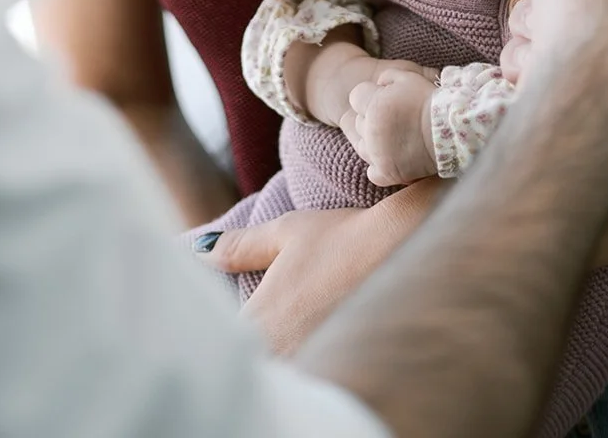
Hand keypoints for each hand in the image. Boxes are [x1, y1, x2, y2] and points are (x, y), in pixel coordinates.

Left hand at [202, 186, 440, 353]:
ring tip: (291, 333)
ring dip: (279, 359)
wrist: (408, 249)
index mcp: (261, 322)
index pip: (223, 343)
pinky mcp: (344, 370)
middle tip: (258, 330)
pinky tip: (314, 344)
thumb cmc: (344, 237)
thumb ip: (238, 247)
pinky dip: (307, 363)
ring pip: (283, 372)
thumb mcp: (287, 233)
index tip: (222, 321)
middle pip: (253, 364)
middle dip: (248, 352)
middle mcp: (284, 354)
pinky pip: (313, 375)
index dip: (218, 335)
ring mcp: (315, 365)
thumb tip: (199, 251)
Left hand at [343, 65, 439, 186]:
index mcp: (375, 105)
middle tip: (394, 117)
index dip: (369, 95)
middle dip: (371, 117)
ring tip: (394, 136)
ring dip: (373, 140)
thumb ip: (387, 77)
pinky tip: (390, 157)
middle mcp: (372, 130)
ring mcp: (379, 153)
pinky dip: (379, 166)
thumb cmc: (430, 101)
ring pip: (362, 146)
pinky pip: (372, 172)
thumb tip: (379, 84)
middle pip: (358, 121)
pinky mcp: (388, 173)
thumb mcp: (408, 77)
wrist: (451, 130)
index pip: (356, 97)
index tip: (383, 98)